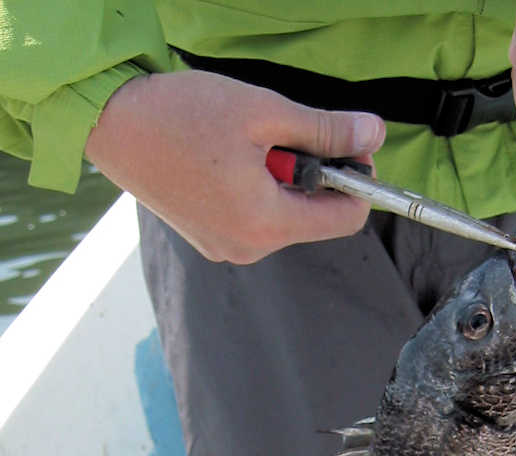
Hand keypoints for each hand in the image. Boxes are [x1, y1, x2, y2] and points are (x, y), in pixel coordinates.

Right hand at [85, 70, 384, 262]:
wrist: (109, 124)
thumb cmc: (181, 114)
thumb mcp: (263, 112)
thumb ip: (324, 130)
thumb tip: (373, 134)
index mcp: (267, 223)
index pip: (345, 220)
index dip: (357, 181)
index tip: (349, 145)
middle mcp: (249, 248)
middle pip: (313, 217)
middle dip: (312, 175)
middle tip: (284, 131)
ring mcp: (227, 249)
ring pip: (283, 216)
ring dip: (282, 180)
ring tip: (245, 144)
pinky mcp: (209, 240)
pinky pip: (254, 218)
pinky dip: (256, 190)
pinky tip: (227, 160)